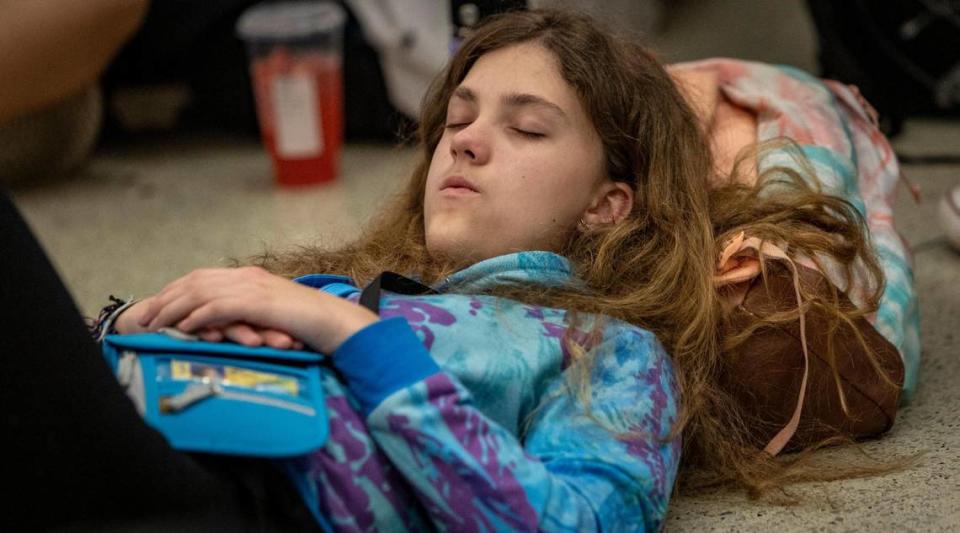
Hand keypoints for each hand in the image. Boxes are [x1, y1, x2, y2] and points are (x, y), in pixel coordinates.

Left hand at [138, 267, 378, 353]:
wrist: (335, 322)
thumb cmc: (309, 323)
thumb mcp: (274, 315)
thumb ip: (250, 314)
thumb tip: (230, 324)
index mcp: (250, 277)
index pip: (202, 278)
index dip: (175, 290)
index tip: (157, 306)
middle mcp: (247, 278)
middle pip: (195, 282)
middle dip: (167, 298)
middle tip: (146, 316)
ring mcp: (253, 289)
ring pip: (202, 293)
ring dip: (175, 308)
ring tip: (157, 324)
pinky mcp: (259, 303)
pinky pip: (220, 307)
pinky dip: (199, 316)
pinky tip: (185, 327)